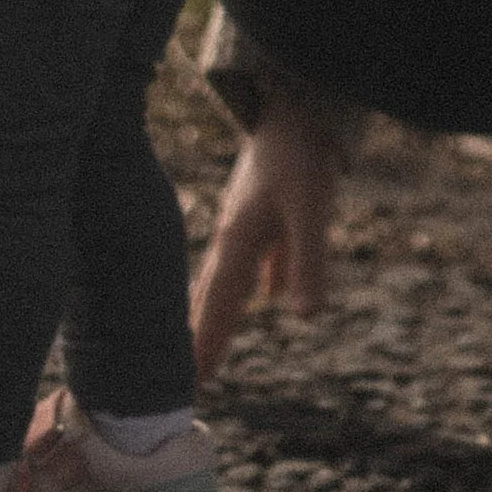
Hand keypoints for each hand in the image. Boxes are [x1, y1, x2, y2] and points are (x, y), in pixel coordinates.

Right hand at [190, 101, 345, 380]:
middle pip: (211, 297)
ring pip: (226, 278)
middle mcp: (233, 236)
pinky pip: (254, 259)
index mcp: (237, 242)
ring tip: (204, 341)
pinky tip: (269, 292)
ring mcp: (247, 222)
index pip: (217, 308)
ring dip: (216, 311)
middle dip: (197, 336)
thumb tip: (306, 318)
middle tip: (182, 380)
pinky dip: (253, 281)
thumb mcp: (310, 211)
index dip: (205, 346)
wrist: (299, 104)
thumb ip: (307, 264)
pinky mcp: (267, 209)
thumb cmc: (302, 155)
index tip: (189, 388)